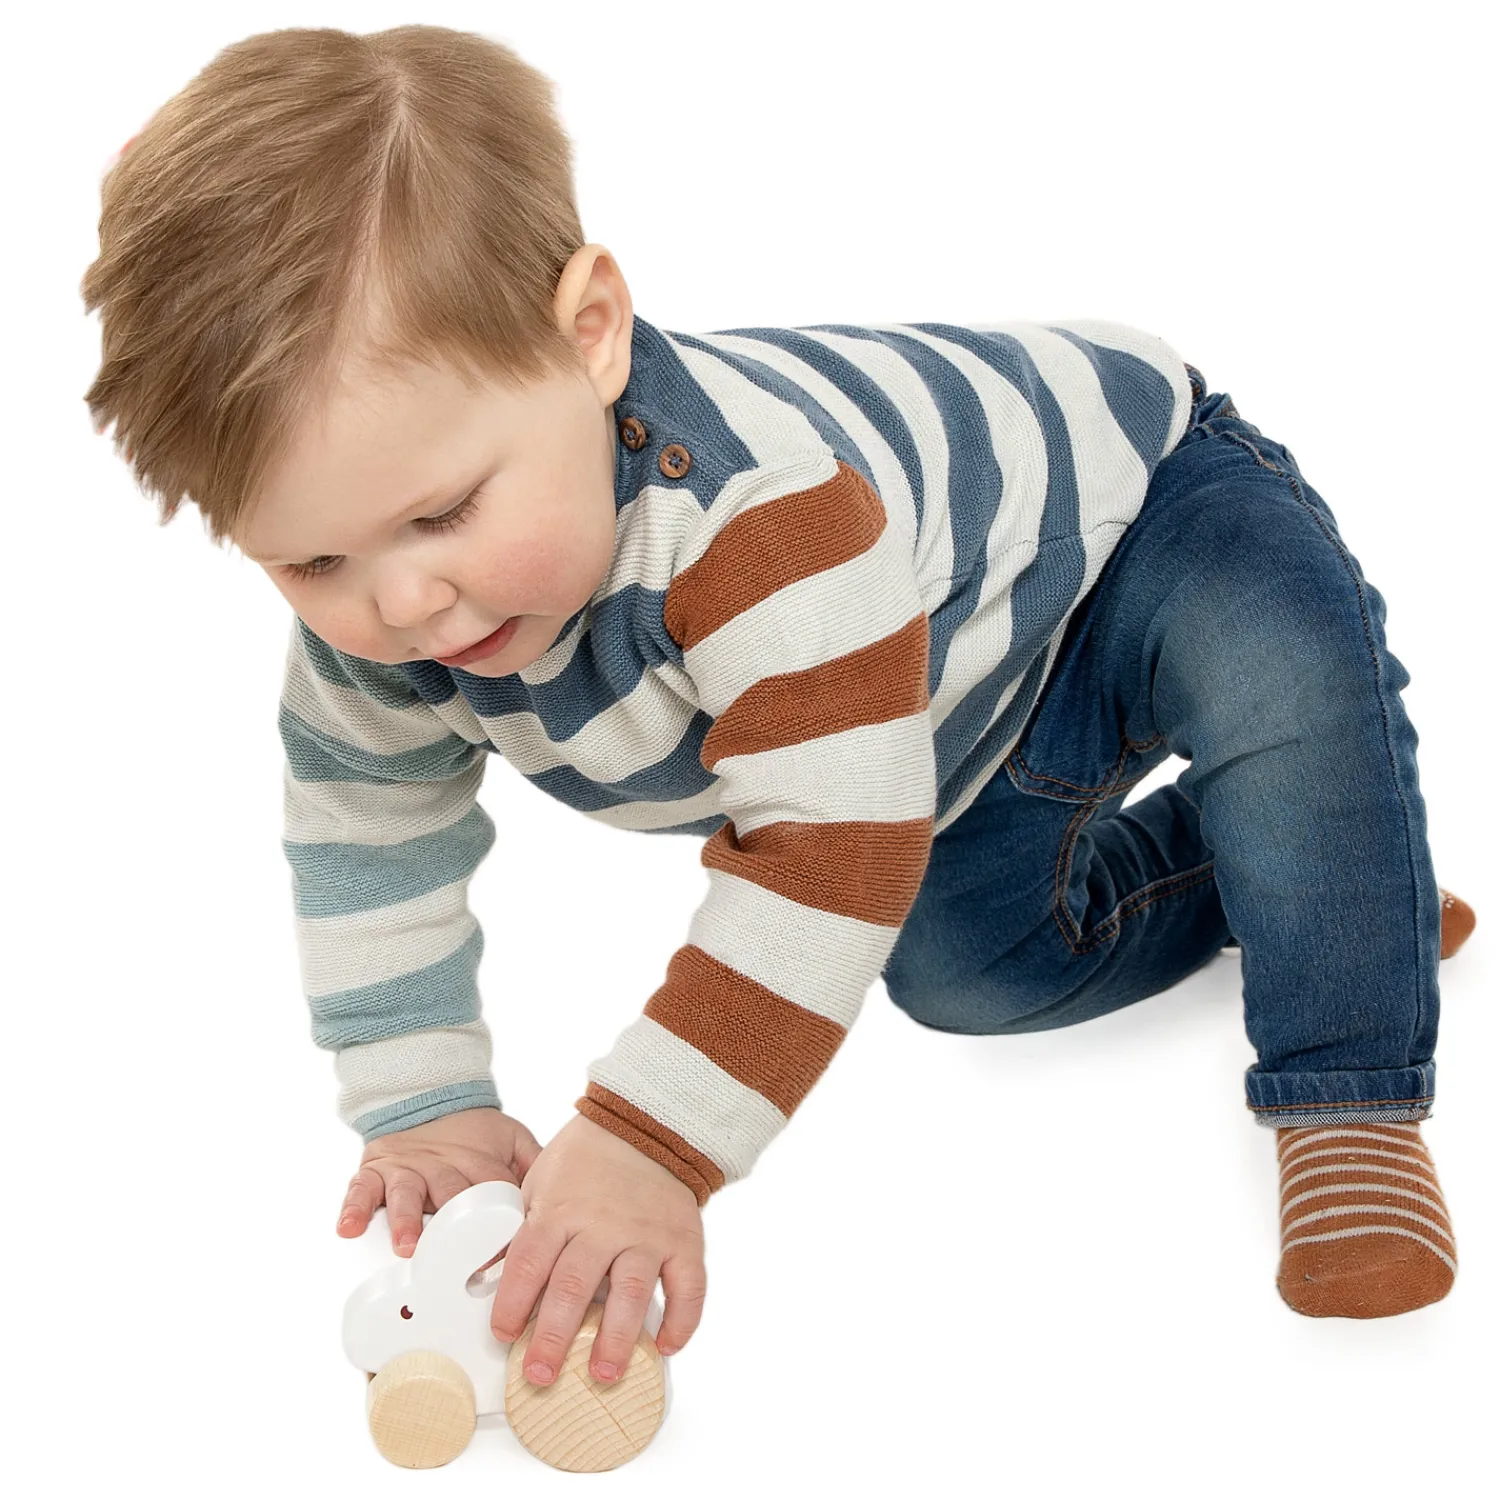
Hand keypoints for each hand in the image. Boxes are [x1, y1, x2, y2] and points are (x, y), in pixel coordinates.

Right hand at [337, 1107, 542, 1257]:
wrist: (425, 1094)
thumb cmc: (471, 1133)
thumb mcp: (510, 1140)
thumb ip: (534, 1165)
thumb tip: (570, 1193)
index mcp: (478, 1163)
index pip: (495, 1195)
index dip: (504, 1223)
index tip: (513, 1256)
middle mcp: (442, 1167)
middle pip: (451, 1197)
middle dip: (456, 1229)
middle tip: (459, 1258)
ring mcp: (407, 1170)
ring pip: (407, 1196)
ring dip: (407, 1221)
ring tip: (407, 1246)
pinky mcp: (374, 1170)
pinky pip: (360, 1189)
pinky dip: (353, 1208)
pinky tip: (349, 1228)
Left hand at [489, 1112, 706, 1386]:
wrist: (645, 1121)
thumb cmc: (584, 1157)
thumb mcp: (539, 1183)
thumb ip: (521, 1230)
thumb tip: (489, 1275)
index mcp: (559, 1210)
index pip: (529, 1264)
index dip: (512, 1304)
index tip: (503, 1335)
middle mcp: (602, 1225)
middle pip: (574, 1287)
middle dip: (553, 1337)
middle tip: (540, 1375)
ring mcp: (646, 1233)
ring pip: (630, 1292)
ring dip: (616, 1338)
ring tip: (604, 1374)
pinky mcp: (682, 1238)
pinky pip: (688, 1284)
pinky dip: (682, 1319)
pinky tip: (666, 1345)